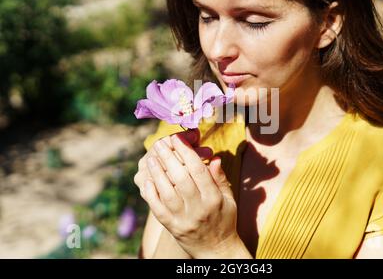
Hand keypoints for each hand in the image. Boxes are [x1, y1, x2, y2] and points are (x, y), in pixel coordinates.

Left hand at [134, 129, 246, 257]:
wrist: (216, 250)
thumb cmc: (224, 220)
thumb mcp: (229, 199)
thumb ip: (220, 179)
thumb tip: (215, 158)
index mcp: (214, 199)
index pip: (199, 171)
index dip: (187, 153)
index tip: (178, 139)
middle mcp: (199, 209)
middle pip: (181, 179)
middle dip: (169, 158)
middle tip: (161, 144)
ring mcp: (184, 219)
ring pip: (168, 193)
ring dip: (158, 173)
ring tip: (152, 158)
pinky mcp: (172, 227)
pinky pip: (158, 209)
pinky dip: (151, 194)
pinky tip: (147, 180)